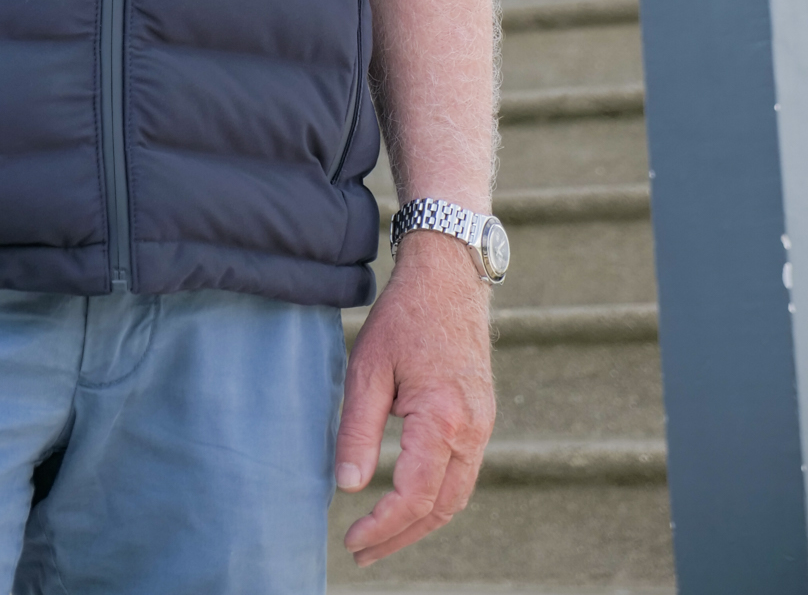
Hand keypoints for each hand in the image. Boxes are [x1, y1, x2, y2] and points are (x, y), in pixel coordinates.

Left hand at [334, 230, 495, 565]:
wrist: (448, 277)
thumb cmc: (403, 317)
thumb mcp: (367, 368)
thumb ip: (357, 430)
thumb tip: (348, 487)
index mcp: (443, 419)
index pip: (414, 496)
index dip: (382, 525)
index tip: (351, 540)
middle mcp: (472, 429)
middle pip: (441, 508)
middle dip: (400, 537)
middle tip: (361, 553)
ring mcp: (483, 426)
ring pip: (456, 496)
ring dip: (419, 523)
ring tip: (380, 538)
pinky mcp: (482, 419)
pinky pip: (462, 475)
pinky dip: (435, 498)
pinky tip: (407, 503)